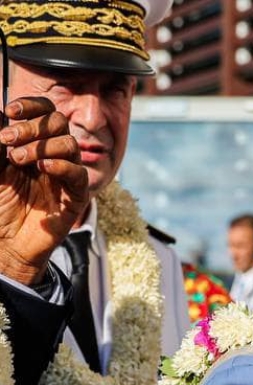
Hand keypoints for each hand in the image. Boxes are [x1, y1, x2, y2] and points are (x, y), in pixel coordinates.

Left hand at [0, 97, 88, 284]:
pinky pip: (78, 174)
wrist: (6, 242)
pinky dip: (61, 166)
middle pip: (58, 123)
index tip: (11, 112)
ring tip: (18, 160)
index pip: (44, 112)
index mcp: (33, 143)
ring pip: (69, 144)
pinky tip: (42, 168)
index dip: (31, 106)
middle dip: (32, 127)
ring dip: (42, 146)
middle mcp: (52, 155)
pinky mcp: (75, 197)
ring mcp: (65, 175)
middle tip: (7, 140)